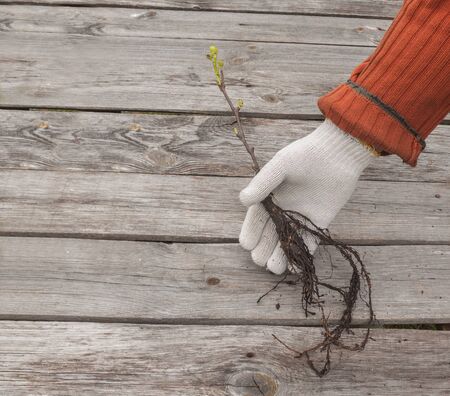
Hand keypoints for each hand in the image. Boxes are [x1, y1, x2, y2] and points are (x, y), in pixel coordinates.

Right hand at [239, 119, 373, 273]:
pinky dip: (303, 253)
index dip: (251, 231)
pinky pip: (309, 241)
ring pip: (288, 240)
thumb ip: (263, 183)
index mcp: (271, 196)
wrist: (337, 152)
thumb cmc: (305, 155)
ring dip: (281, 255)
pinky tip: (296, 266)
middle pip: (270, 233)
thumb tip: (242, 201)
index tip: (247, 244)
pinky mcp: (320, 221)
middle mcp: (284, 209)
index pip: (257, 218)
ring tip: (275, 269)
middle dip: (264, 248)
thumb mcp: (280, 165)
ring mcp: (302, 216)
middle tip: (259, 260)